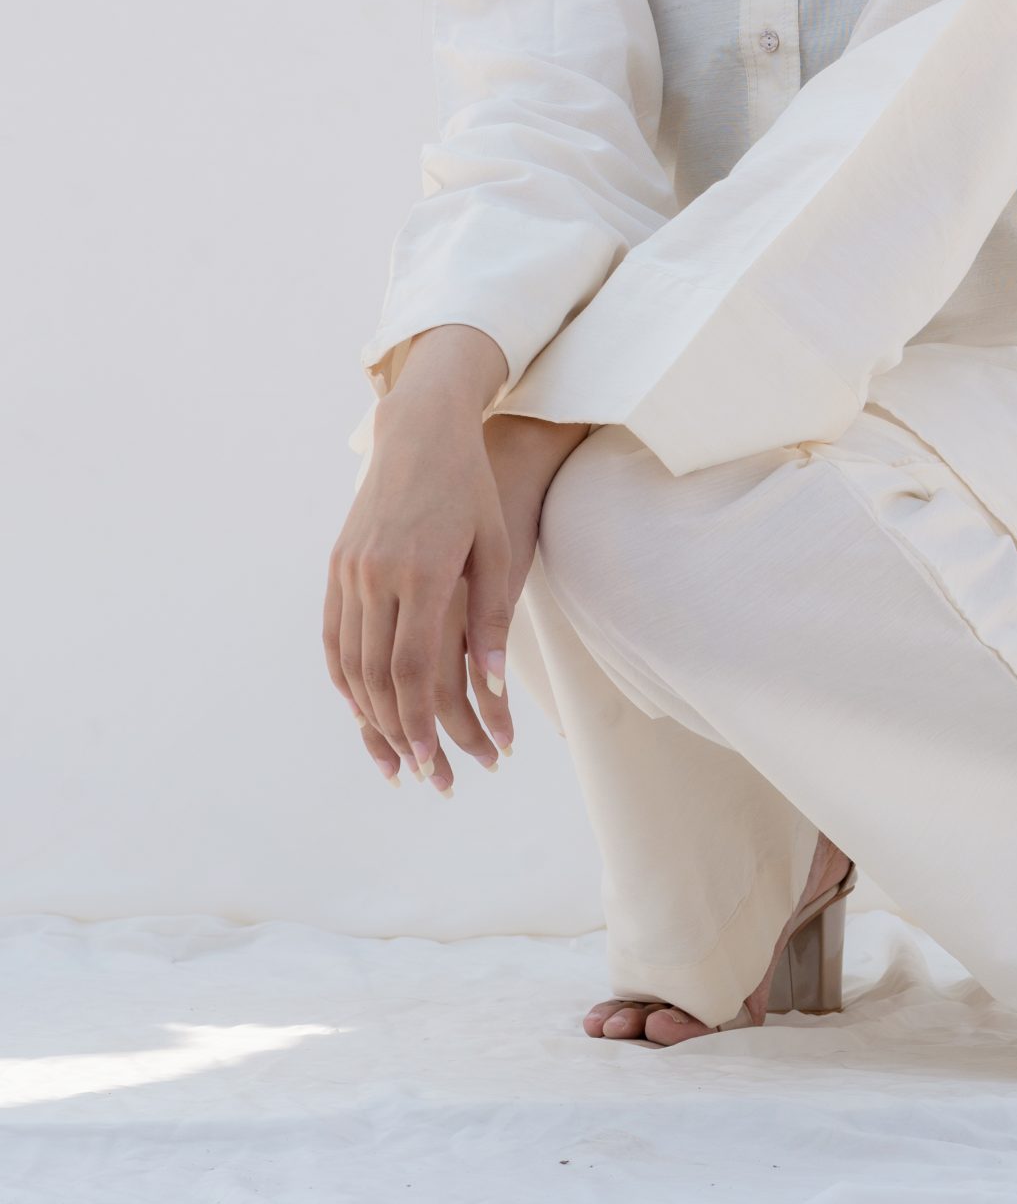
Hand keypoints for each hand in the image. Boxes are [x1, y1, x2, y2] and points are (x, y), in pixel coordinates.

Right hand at [324, 331, 517, 791]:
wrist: (421, 431)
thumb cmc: (471, 489)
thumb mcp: (495, 547)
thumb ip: (492, 617)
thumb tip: (491, 685)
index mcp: (422, 571)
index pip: (412, 668)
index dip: (419, 721)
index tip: (432, 761)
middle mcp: (377, 572)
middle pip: (377, 675)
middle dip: (398, 730)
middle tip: (421, 772)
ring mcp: (350, 568)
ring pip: (351, 660)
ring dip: (369, 712)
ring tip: (393, 750)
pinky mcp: (337, 563)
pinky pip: (334, 634)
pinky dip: (345, 676)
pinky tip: (361, 704)